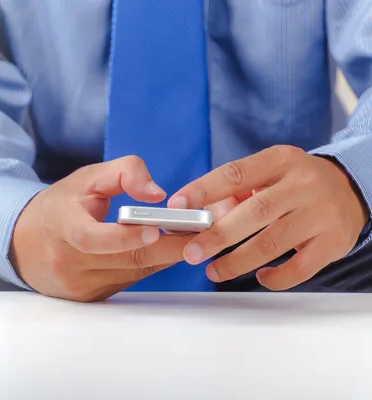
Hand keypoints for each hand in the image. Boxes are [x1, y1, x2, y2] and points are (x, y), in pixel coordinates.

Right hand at [11, 156, 193, 301]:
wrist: (25, 243)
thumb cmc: (61, 206)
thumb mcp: (86, 178)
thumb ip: (124, 173)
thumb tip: (157, 194)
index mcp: (62, 228)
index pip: (91, 239)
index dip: (125, 237)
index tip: (155, 229)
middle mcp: (68, 261)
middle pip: (125, 260)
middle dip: (167, 247)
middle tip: (200, 232)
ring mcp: (79, 284)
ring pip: (134, 273)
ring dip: (165, 256)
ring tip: (192, 237)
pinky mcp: (90, 297)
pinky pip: (129, 282)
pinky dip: (151, 265)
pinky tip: (166, 250)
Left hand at [167, 145, 368, 290]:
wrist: (352, 188)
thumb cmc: (294, 183)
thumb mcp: (268, 173)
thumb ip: (235, 191)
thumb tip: (200, 216)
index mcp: (279, 161)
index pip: (235, 173)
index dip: (203, 190)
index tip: (177, 206)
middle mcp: (302, 184)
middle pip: (255, 212)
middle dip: (217, 236)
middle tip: (190, 253)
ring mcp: (321, 213)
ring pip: (273, 243)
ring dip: (237, 262)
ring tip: (213, 271)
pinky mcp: (334, 241)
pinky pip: (300, 268)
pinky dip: (275, 277)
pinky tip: (260, 276)